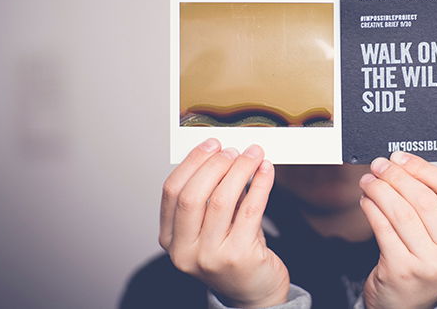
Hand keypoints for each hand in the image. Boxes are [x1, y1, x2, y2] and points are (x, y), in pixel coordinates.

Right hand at [159, 139, 289, 307]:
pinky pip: (251, 210)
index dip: (192, 162)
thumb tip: (225, 153)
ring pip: (222, 200)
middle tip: (233, 150)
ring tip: (252, 155)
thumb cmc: (232, 252)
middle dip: (214, 165)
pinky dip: (260, 184)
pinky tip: (266, 170)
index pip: (172, 191)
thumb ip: (211, 195)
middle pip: (193, 195)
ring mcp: (211, 257)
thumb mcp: (211, 226)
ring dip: (240, 170)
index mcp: (170, 240)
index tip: (210, 145)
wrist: (253, 291)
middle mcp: (185, 251)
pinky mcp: (240, 258)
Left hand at [358, 151, 436, 308]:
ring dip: (380, 190)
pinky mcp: (402, 270)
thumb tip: (402, 163)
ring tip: (368, 181)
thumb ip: (430, 202)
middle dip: (396, 176)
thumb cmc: (423, 261)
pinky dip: (371, 209)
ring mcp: (429, 263)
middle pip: (423, 198)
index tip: (400, 157)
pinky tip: (366, 201)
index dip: (421, 167)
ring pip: (401, 212)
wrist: (409, 304)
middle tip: (379, 165)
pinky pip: (383, 229)